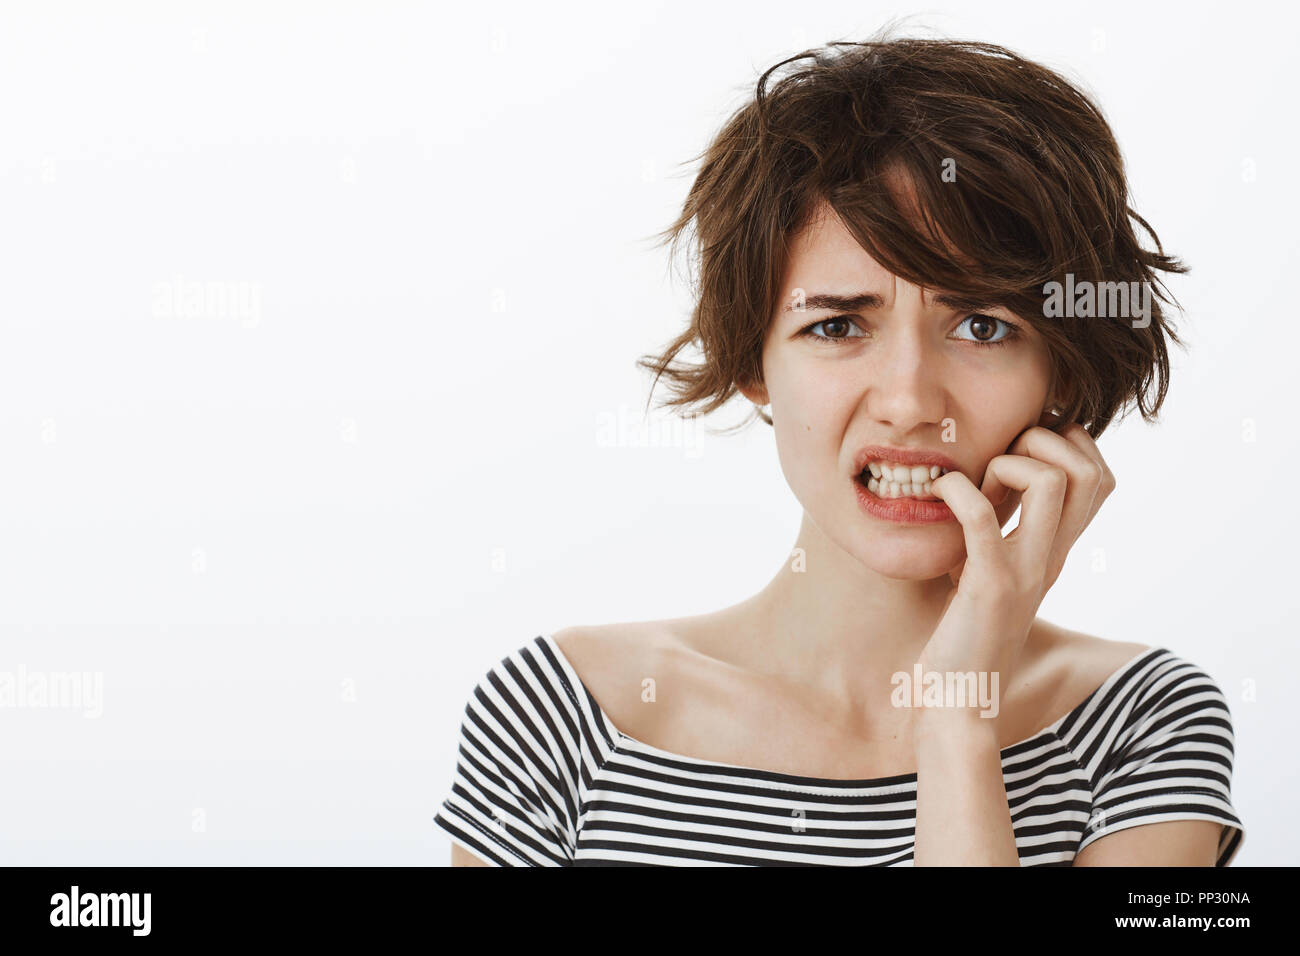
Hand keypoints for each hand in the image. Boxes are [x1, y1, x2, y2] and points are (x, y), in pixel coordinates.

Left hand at [916, 411, 1116, 707]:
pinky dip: (956, 490)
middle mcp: (1051, 558)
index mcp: (1056, 553)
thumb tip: (985, 486)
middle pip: (1091, 471)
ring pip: (1051, 482)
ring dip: (1007, 461)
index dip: (1068, 446)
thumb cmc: (964, 637)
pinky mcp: (987, 586)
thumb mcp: (994, 573)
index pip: (1101, 478)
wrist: (959, 703)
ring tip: (973, 483)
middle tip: (999, 460)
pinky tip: (937, 493)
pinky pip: (981, 517)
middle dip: (1045, 441)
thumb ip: (1003, 534)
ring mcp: (1024, 572)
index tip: (1019, 452)